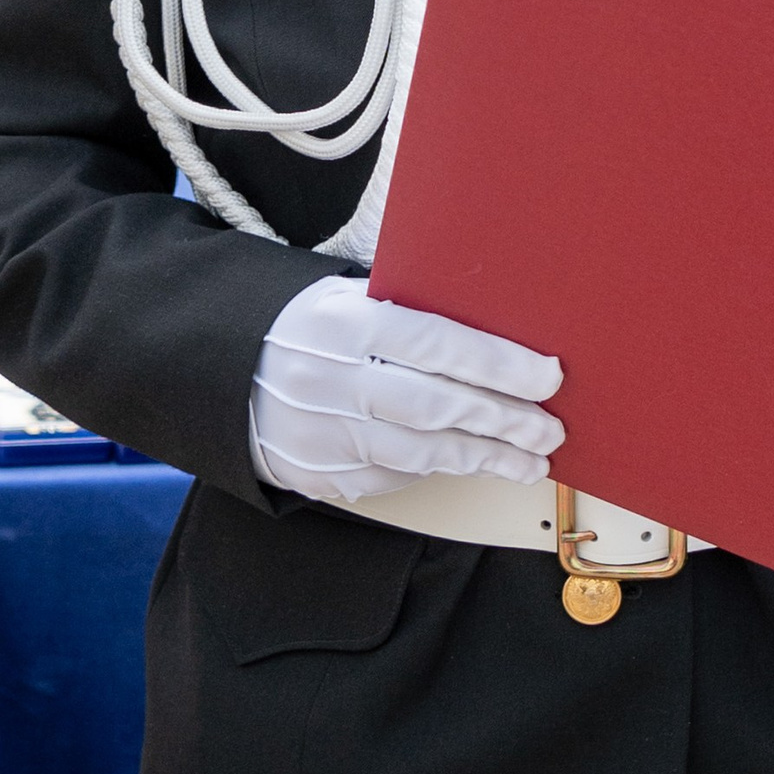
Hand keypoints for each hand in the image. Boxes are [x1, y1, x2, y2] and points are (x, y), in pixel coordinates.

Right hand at [249, 273, 563, 508]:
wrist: (222, 375)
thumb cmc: (303, 326)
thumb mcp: (343, 296)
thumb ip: (405, 310)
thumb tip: (493, 324)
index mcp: (346, 322)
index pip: (439, 344)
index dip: (500, 364)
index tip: (548, 377)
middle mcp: (334, 380)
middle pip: (438, 406)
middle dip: (505, 420)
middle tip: (550, 430)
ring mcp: (324, 435)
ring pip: (422, 452)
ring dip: (485, 457)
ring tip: (531, 459)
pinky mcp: (320, 475)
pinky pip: (393, 477)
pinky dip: (436, 469)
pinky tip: (472, 463)